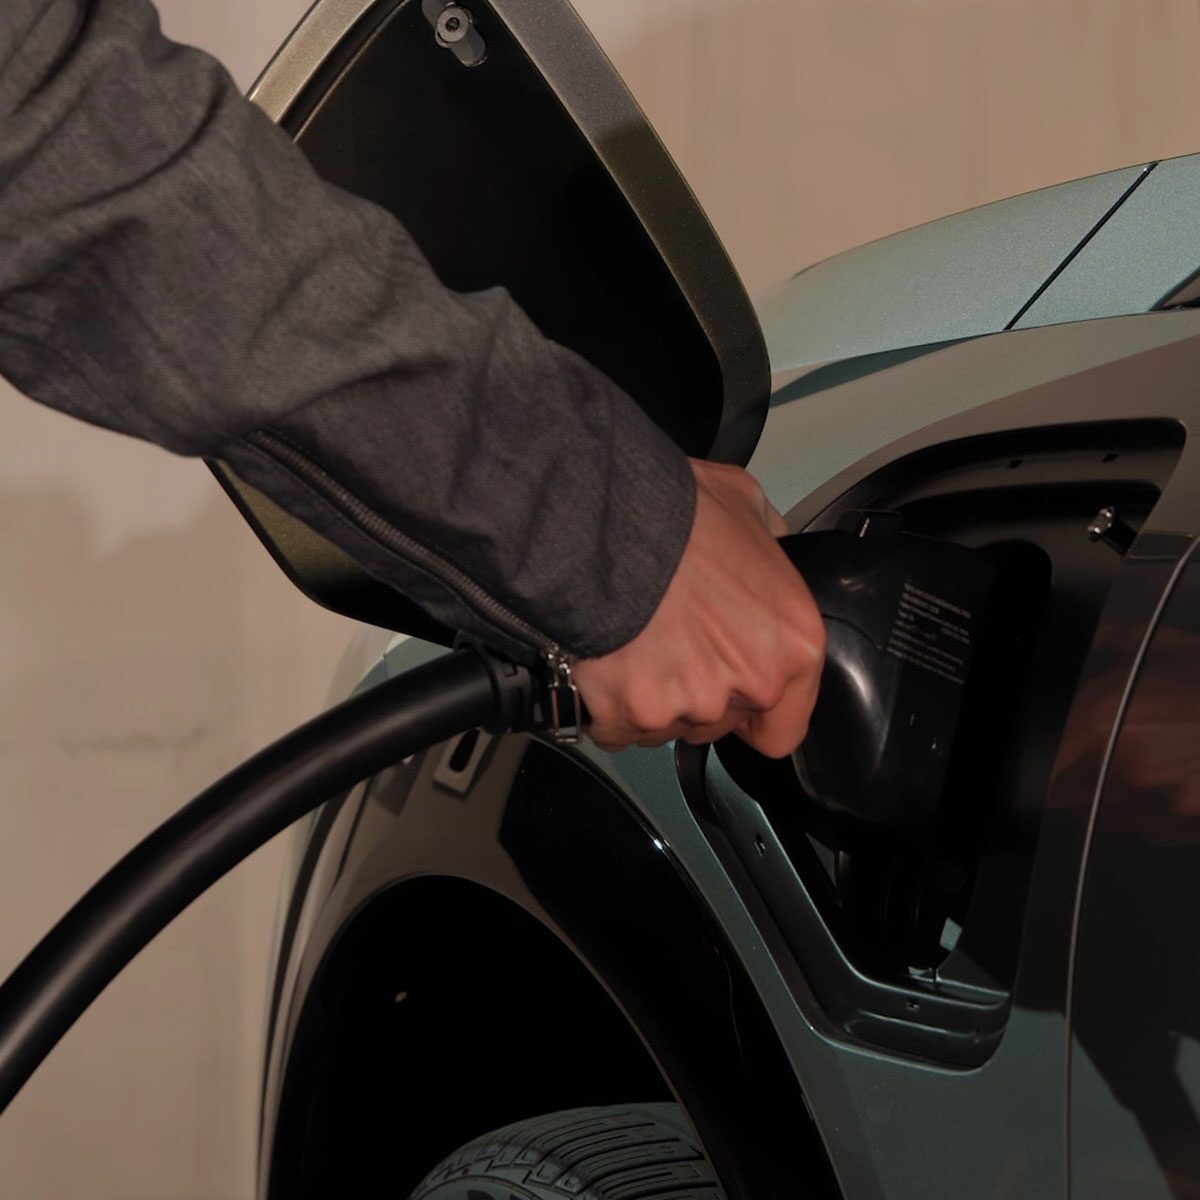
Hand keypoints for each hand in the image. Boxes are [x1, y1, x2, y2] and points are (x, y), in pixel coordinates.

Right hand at [573, 458, 824, 756]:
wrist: (604, 522)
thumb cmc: (674, 513)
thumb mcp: (747, 505)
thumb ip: (767, 543)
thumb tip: (765, 546)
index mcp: (791, 645)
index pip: (784, 726)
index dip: (752, 710)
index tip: (728, 692)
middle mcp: (749, 684)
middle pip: (717, 723)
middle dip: (693, 693)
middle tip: (667, 644)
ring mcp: (689, 705)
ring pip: (664, 727)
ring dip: (648, 698)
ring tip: (631, 646)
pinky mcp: (630, 713)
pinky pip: (615, 730)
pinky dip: (604, 708)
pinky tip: (601, 665)